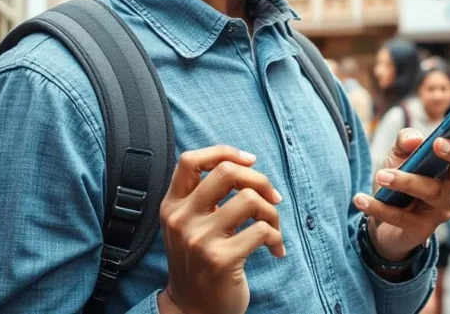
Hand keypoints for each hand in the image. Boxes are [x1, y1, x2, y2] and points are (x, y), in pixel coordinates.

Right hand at [157, 146, 284, 313]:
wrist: (193, 311)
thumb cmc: (201, 262)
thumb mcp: (191, 225)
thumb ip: (205, 197)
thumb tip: (246, 164)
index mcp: (172, 206)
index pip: (190, 160)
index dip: (224, 151)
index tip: (250, 161)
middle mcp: (181, 219)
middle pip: (226, 171)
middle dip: (260, 179)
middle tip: (273, 197)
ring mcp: (199, 239)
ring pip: (250, 199)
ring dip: (273, 213)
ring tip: (273, 229)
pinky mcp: (220, 259)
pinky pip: (263, 230)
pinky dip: (277, 238)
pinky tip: (275, 250)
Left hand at [353, 128, 449, 262]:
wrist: (382, 223)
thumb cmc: (397, 185)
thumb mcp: (399, 157)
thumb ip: (405, 141)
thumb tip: (414, 138)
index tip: (439, 140)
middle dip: (446, 159)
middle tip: (431, 145)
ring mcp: (437, 215)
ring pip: (428, 193)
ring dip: (404, 181)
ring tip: (381, 175)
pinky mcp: (420, 231)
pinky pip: (400, 217)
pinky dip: (378, 207)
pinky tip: (360, 199)